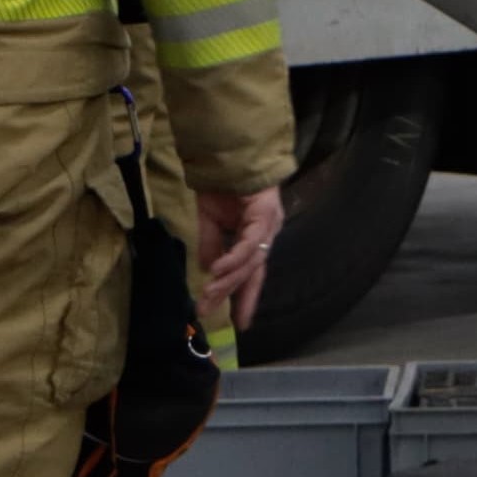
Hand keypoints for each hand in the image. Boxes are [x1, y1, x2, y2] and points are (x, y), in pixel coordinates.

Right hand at [196, 185, 286, 324]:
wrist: (224, 153)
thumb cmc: (220, 183)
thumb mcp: (210, 220)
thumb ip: (211, 245)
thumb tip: (207, 271)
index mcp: (256, 236)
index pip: (253, 272)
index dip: (246, 297)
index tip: (239, 323)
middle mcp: (267, 232)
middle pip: (253, 271)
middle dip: (232, 294)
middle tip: (209, 313)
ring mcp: (269, 223)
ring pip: (251, 260)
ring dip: (228, 279)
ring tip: (208, 294)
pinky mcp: (265, 213)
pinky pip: (249, 242)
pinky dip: (233, 258)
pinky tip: (217, 270)